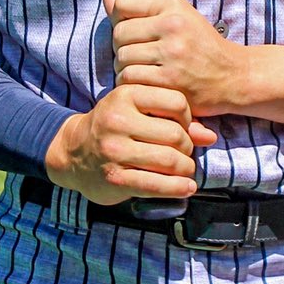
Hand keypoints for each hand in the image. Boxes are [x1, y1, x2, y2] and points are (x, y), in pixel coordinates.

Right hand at [43, 83, 219, 206]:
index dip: (188, 118)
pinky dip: (178, 188)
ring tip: (185, 170)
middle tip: (184, 153)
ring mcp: (114, 151)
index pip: (177, 102)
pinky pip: (157, 185)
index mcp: (126, 95)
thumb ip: (174, 119)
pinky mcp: (115, 178)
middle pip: (177, 135)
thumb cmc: (114, 128)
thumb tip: (210, 136)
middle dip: (188, 147)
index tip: (183, 128)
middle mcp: (118, 120)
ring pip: (170, 161)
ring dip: (186, 169)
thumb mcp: (138, 113)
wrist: (73, 152)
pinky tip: (186, 188)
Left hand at [105, 0, 249, 117]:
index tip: (134, 31)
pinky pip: (130, 79)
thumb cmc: (200, 45)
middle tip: (137, 55)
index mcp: (173, 5)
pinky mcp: (170, 80)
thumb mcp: (176, 16)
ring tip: (141, 70)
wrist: (232, 77)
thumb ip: (140, 6)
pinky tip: (144, 84)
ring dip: (125, 68)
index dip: (121, 18)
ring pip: (122, 58)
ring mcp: (172, 54)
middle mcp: (173, 25)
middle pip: (119, 34)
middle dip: (121, 47)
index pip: (123, 3)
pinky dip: (131, 84)